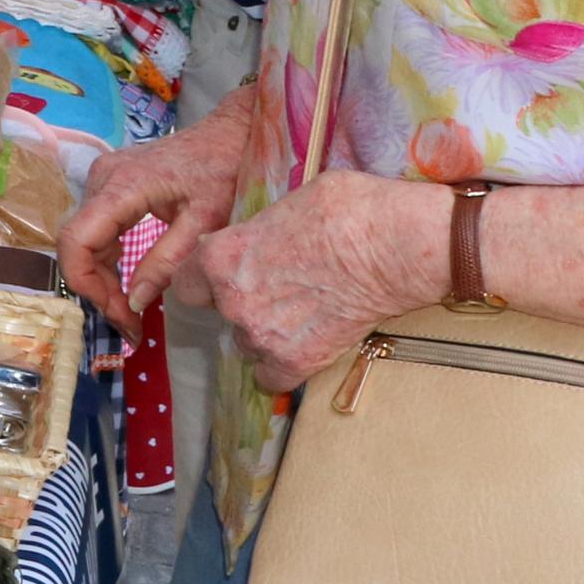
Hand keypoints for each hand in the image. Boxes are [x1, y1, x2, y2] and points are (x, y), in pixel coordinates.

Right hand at [56, 97, 254, 326]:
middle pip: (78, 244)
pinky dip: (107, 261)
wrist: (232, 133)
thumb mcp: (204, 222)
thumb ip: (167, 262)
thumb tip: (135, 303)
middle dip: (97, 288)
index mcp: (121, 186)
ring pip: (84, 239)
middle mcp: (102, 179)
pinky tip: (127, 284)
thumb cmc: (224, 170)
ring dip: (101, 278)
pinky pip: (97, 230)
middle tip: (130, 324)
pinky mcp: (112, 186)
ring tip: (130, 311)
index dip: (86, 284)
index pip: (76, 240)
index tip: (119, 313)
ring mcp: (103, 179)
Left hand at [193, 170, 445, 392]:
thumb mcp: (286, 204)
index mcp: (220, 256)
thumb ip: (257, 232)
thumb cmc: (347, 211)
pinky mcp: (297, 362)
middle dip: (244, 302)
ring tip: (302, 314)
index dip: (205, 279)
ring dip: (266, 333)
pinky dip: (282, 368)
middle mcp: (232, 300)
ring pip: (247, 344)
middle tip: (280, 289)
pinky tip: (303, 347)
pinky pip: (271, 378)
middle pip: (222, 313)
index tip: (224, 278)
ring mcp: (263, 335)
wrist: (397, 246)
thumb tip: (256, 239)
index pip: (186, 282)